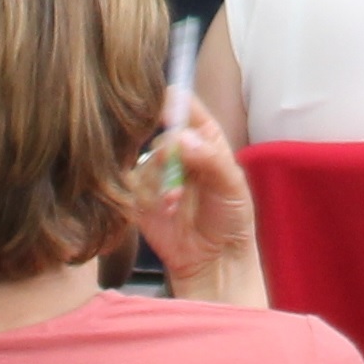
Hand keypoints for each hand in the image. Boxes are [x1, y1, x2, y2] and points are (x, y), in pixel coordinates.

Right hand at [134, 101, 263, 305]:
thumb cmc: (230, 218)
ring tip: (177, 203)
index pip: (184, 105)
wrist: (214, 260)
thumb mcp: (232, 186)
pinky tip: (166, 212)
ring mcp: (155, 171)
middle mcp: (177, 149)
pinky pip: (131, 185)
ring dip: (159, 180)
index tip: (166, 112)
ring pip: (144, 158)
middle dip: (167, 151)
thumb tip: (182, 139)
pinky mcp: (138, 195)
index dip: (173, 102)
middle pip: (157, 130)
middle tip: (175, 169)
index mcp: (203, 137)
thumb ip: (211, 159)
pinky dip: (147, 197)